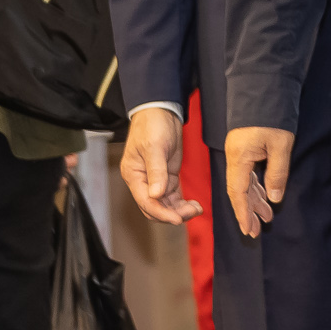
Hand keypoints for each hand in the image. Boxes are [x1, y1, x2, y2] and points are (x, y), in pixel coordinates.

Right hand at [119, 107, 202, 224]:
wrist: (161, 110)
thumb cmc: (152, 125)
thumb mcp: (154, 146)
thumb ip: (156, 171)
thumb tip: (156, 195)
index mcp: (134, 175)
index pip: (146, 201)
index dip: (161, 212)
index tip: (177, 219)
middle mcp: (143, 181)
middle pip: (155, 207)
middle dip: (172, 213)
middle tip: (191, 213)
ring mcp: (156, 179)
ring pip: (165, 204)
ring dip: (179, 210)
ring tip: (196, 209)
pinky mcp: (167, 176)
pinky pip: (173, 196)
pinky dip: (182, 203)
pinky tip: (193, 205)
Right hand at [221, 126, 292, 238]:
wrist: (265, 85)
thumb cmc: (274, 115)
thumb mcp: (281, 145)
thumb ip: (277, 173)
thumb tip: (274, 198)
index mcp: (239, 158)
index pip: (238, 193)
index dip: (243, 213)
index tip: (249, 231)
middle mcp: (235, 157)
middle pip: (239, 190)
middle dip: (248, 210)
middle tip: (258, 229)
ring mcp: (239, 151)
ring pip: (244, 181)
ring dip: (254, 199)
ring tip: (267, 215)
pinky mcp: (245, 146)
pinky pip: (248, 172)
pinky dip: (256, 185)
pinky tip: (265, 194)